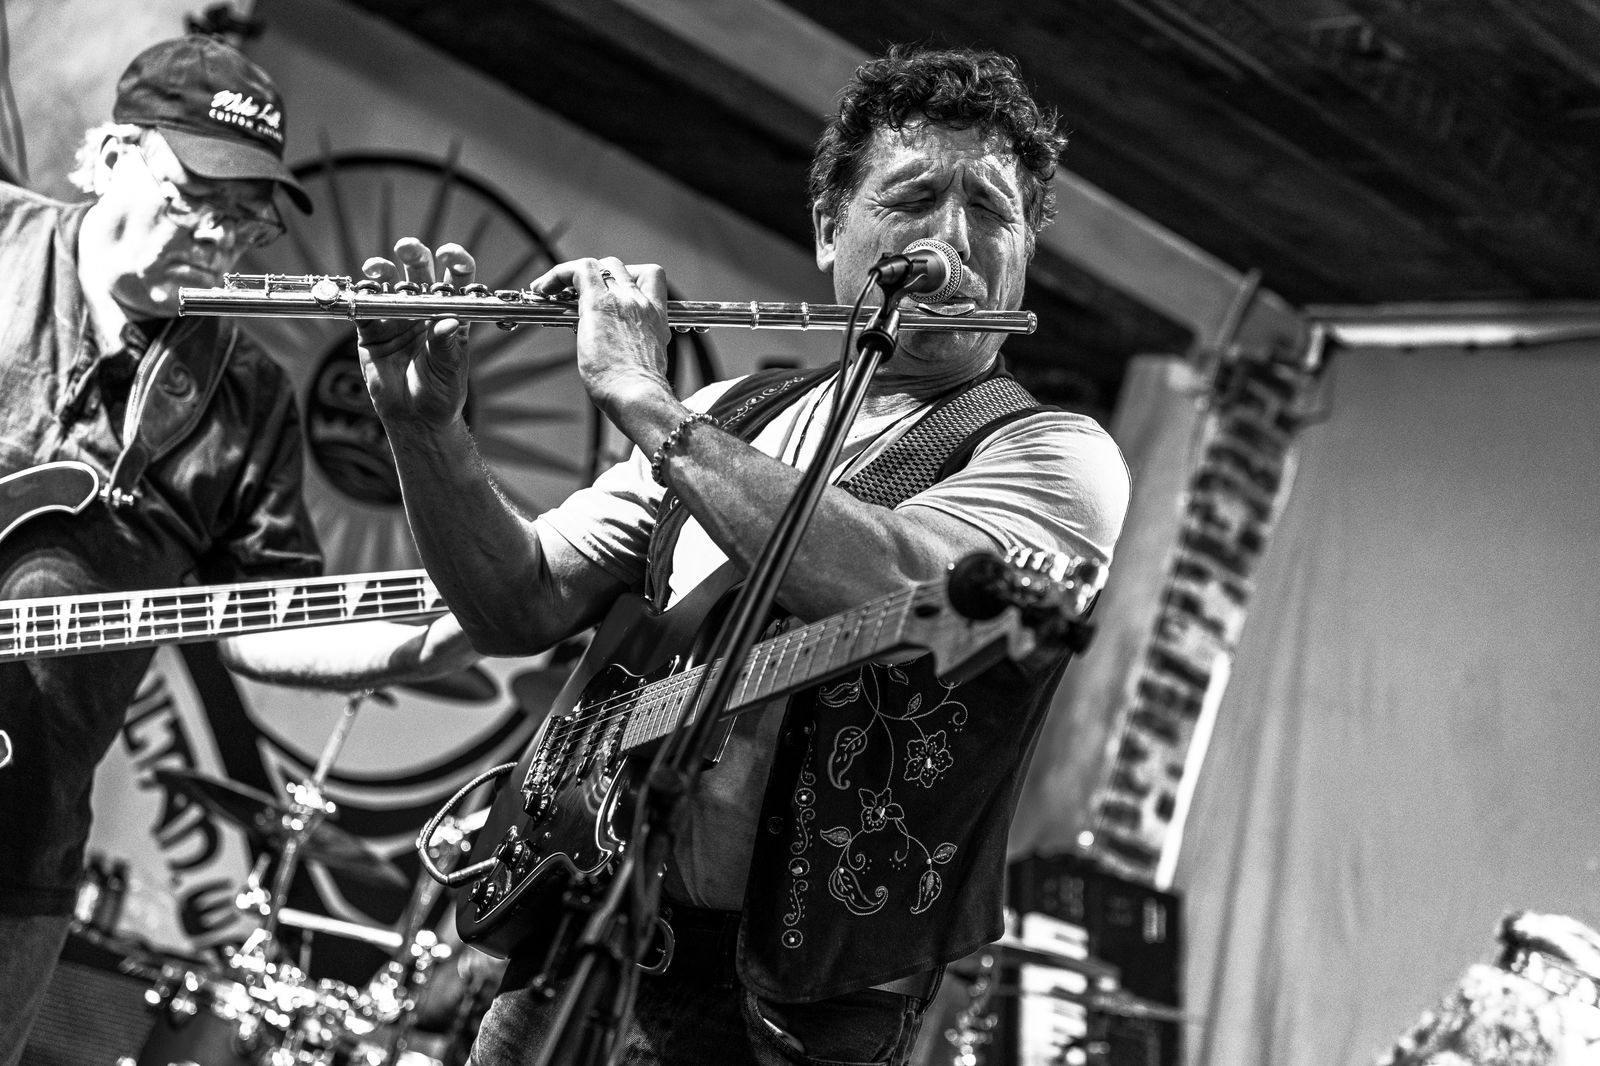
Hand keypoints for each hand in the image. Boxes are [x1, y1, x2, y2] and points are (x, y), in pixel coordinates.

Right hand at [355, 237, 475, 428]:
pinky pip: (362, 307)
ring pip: (388, 284)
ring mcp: (396, 317)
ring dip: (382, 270)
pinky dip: (359, 298)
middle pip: (420, 272)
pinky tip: (359, 292)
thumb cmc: (441, 393)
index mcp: (451, 314)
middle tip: (407, 249)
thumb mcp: (449, 370)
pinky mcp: (371, 330)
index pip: (457, 280)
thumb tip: (447, 322)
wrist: (415, 418)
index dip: (456, 262)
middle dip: (414, 255)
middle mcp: (423, 309)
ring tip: (377, 269)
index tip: (449, 254)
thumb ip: (446, 345)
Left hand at [529, 256, 673, 421]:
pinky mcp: (599, 303)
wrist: (638, 396)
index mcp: (656, 318)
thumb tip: (612, 351)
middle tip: (574, 296)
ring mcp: (623, 300)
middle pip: (619, 268)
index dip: (626, 277)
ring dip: (574, 274)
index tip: (608, 292)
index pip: (649, 278)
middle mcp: (642, 303)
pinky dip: (559, 274)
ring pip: (599, 266)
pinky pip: (579, 270)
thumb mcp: (640, 364)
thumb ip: (629, 348)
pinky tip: (543, 288)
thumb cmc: (637, 393)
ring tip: (553, 290)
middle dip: (596, 277)